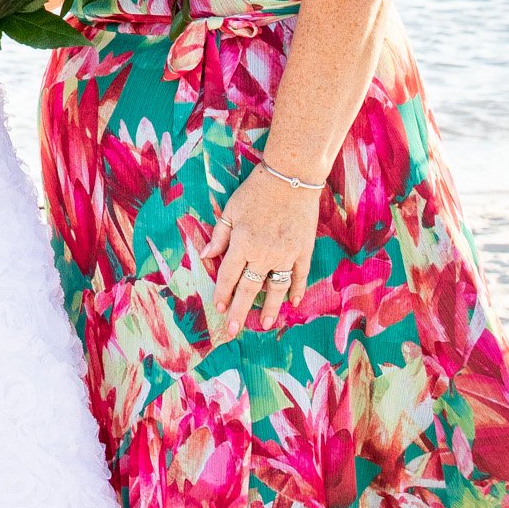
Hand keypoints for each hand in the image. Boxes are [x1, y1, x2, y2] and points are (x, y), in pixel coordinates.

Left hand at [202, 161, 321, 322]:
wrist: (291, 177)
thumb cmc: (256, 190)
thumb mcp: (231, 210)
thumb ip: (219, 236)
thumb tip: (205, 257)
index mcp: (242, 243)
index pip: (229, 275)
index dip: (223, 292)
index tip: (220, 307)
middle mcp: (263, 253)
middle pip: (250, 289)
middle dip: (240, 311)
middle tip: (234, 330)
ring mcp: (286, 254)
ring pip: (276, 288)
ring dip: (270, 308)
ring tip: (265, 324)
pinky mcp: (303, 251)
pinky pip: (300, 276)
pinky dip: (297, 290)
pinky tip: (293, 302)